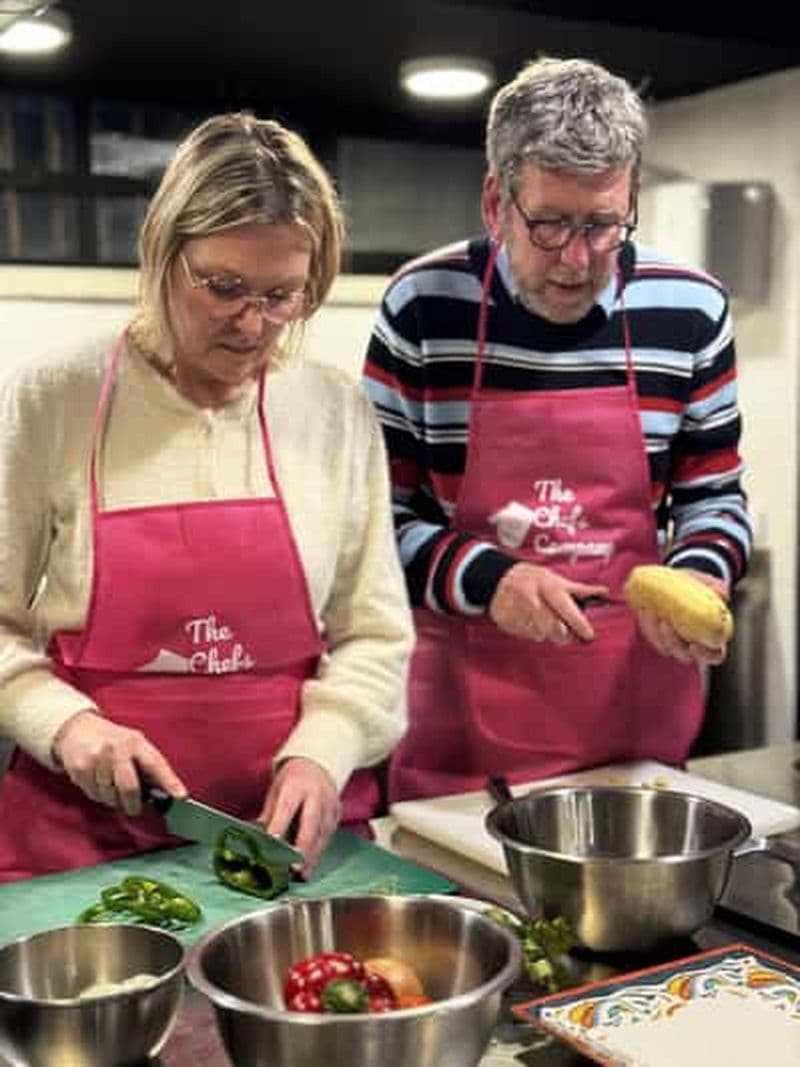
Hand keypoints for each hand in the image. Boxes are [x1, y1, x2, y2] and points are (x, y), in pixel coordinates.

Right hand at [52, 710, 186, 815]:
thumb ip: (149, 766)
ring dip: (113, 799)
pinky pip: (94, 795)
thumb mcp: (134, 744)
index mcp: (135, 742)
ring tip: (112, 785)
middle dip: (133, 804)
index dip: (170, 781)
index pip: (156, 764)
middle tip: (134, 808)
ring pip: (110, 796)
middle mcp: (116, 748)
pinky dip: (99, 794)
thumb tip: (168, 791)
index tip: (181, 796)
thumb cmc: (112, 740)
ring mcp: (97, 758)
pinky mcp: (80, 769)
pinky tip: (98, 781)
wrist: (78, 729)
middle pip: (129, 788)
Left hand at [258, 756, 340, 874]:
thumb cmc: (292, 780)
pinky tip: (311, 864)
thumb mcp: (276, 791)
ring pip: (323, 833)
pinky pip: (329, 835)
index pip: (287, 807)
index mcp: (296, 785)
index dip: (279, 826)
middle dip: (302, 847)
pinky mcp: (337, 813)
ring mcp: (330, 804)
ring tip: (301, 874)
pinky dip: (319, 851)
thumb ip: (269, 814)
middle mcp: (316, 794)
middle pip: (311, 823)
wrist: (318, 764)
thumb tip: (256, 838)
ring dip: (312, 855)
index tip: (272, 844)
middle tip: (293, 868)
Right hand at [489, 563, 609, 642]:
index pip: (566, 608)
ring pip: (540, 634)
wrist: (497, 578)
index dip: (579, 623)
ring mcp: (516, 610)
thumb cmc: (531, 578)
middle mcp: (531, 598)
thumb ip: (579, 590)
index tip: (589, 635)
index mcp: (546, 585)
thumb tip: (603, 592)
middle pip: (553, 627)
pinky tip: (529, 620)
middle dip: (563, 634)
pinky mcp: (506, 621)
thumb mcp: (555, 578)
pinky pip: (526, 635)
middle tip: (566, 632)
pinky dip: (532, 632)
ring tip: (543, 620)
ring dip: (546, 632)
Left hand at [635, 570, 730, 665]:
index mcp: (712, 638)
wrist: (676, 582)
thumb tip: (723, 593)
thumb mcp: (706, 583)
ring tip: (651, 612)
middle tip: (666, 624)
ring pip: (664, 647)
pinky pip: (651, 635)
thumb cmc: (696, 586)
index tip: (694, 644)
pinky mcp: (658, 635)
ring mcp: (674, 642)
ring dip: (656, 633)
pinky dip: (647, 624)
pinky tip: (644, 609)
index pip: (714, 655)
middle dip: (673, 642)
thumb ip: (716, 587)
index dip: (705, 654)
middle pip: (684, 655)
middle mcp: (693, 645)